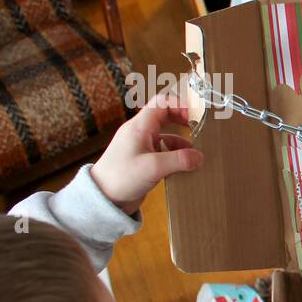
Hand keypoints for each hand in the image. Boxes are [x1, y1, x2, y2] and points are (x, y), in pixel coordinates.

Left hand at [91, 93, 203, 215]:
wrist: (102, 198)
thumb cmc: (122, 177)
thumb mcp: (153, 167)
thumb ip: (179, 160)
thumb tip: (200, 157)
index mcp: (139, 127)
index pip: (161, 103)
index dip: (179, 104)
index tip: (194, 116)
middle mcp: (140, 133)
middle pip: (165, 117)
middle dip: (183, 122)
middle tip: (199, 131)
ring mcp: (142, 147)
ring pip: (167, 137)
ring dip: (182, 145)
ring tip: (195, 158)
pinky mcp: (144, 161)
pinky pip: (164, 153)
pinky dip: (176, 158)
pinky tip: (184, 169)